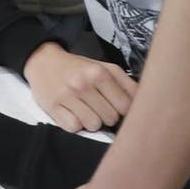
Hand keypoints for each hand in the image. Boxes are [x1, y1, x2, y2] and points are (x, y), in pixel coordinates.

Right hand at [23, 43, 137, 133]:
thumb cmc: (79, 68)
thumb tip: (146, 104)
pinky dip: (75, 124)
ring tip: (84, 110)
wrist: (43, 61)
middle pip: (110, 118)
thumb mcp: (104, 68)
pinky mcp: (52, 107)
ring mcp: (67, 96)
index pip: (126, 106)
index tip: (115, 105)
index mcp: (100, 73)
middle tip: (97, 106)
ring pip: (93, 125)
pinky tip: (72, 113)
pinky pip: (74, 128)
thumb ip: (126, 84)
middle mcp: (84, 84)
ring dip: (91, 121)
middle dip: (107, 116)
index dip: (123, 110)